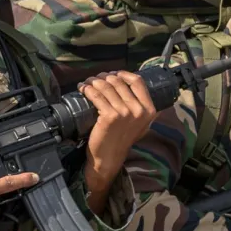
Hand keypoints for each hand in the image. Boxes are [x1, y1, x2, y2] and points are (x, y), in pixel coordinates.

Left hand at [80, 71, 157, 208]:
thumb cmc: (122, 139)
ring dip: (93, 81)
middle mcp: (138, 110)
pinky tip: (82, 88)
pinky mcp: (109, 116)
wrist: (109, 157)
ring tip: (87, 82)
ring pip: (106, 86)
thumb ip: (142, 107)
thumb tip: (132, 83)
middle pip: (119, 82)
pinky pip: (96, 95)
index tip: (113, 74)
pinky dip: (86, 89)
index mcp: (149, 109)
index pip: (138, 81)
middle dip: (104, 76)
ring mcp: (124, 113)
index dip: (123, 74)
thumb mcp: (141, 123)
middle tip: (95, 78)